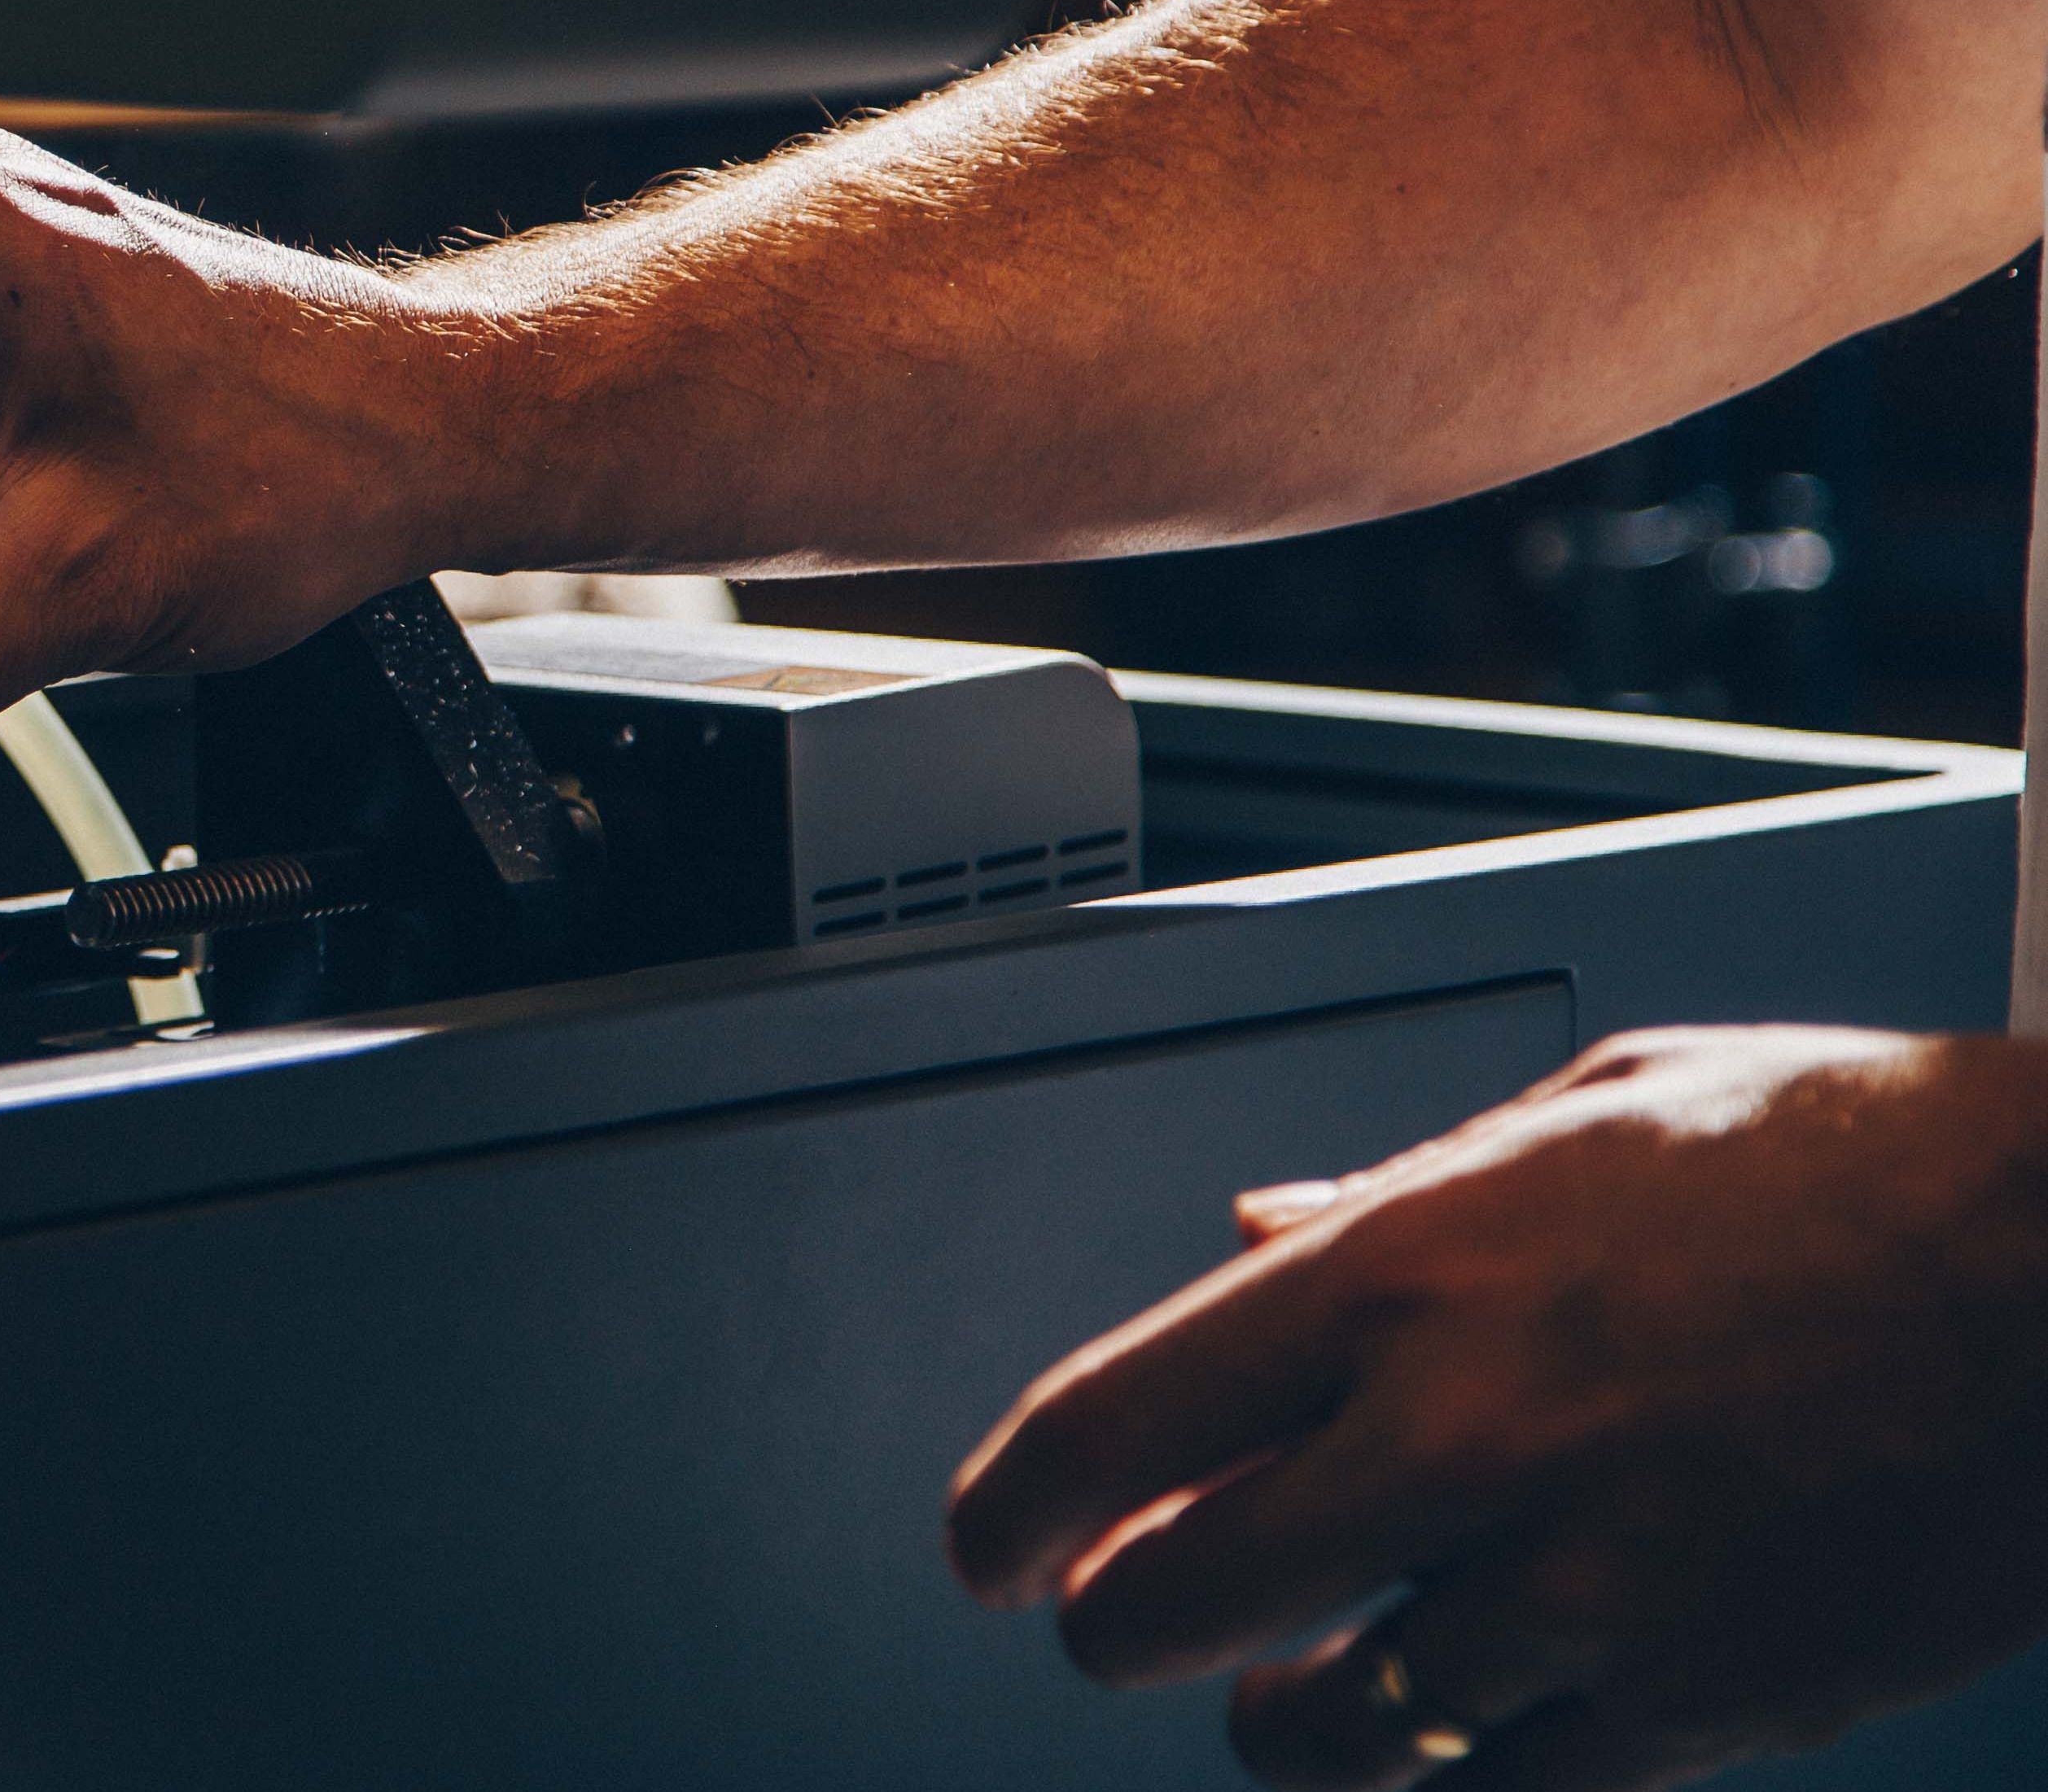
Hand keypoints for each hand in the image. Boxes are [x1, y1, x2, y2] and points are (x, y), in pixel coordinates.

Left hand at [945, 1024, 2047, 1790]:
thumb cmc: (1856, 1166)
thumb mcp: (1586, 1118)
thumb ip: (1390, 1195)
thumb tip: (1254, 1232)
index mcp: (1407, 1273)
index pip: (1108, 1423)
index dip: (1009, 1510)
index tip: (986, 1550)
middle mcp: (1466, 1434)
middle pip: (1174, 1601)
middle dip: (1116, 1628)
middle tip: (1119, 1620)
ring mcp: (1582, 1586)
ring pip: (1328, 1731)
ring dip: (1278, 1727)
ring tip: (1279, 1701)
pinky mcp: (1702, 1703)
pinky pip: (1506, 1790)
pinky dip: (1456, 1773)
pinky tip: (1458, 1727)